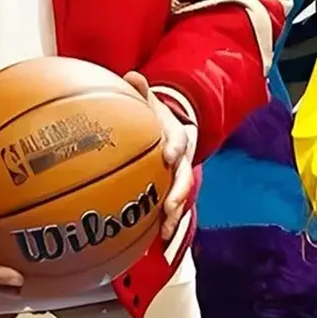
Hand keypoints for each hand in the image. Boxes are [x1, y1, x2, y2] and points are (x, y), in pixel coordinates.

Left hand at [124, 72, 195, 240]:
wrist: (168, 123)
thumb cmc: (152, 113)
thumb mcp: (147, 99)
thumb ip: (140, 89)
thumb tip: (131, 75)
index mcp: (177, 134)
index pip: (180, 140)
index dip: (175, 147)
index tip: (168, 155)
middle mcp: (182, 158)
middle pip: (184, 175)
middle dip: (178, 190)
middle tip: (170, 205)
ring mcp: (179, 175)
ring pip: (181, 197)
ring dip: (175, 214)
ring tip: (164, 232)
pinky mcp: (172, 189)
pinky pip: (172, 207)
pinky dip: (167, 223)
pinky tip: (157, 242)